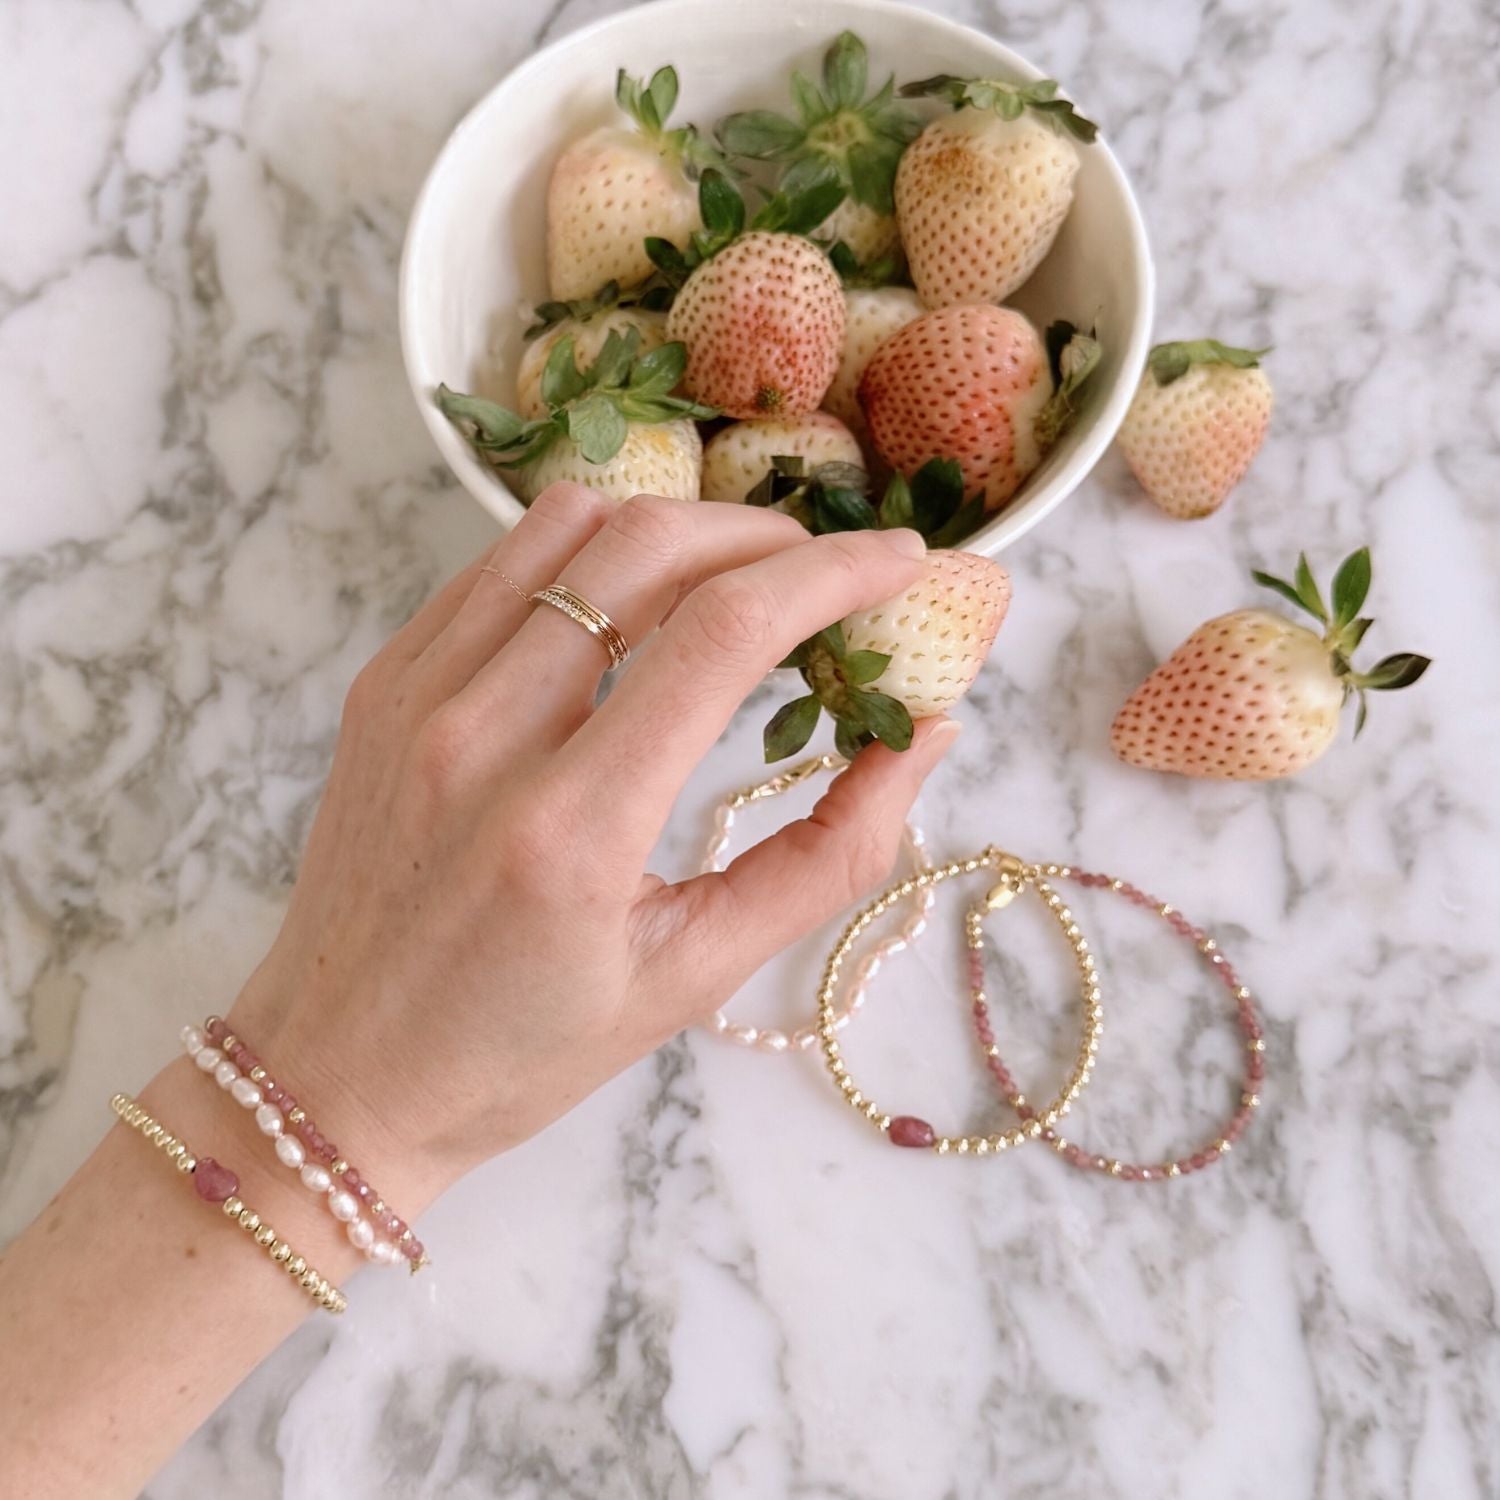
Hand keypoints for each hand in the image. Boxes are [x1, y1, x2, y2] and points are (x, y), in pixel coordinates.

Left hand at [227, 486, 959, 1198]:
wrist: (340, 1074)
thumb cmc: (522, 1049)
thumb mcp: (694, 976)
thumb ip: (828, 857)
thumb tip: (924, 739)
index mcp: (571, 830)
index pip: (723, 633)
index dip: (833, 574)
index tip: (902, 564)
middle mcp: (480, 738)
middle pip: (649, 548)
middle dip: (767, 537)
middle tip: (828, 573)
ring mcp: (416, 697)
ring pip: (570, 527)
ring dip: (679, 528)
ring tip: (738, 579)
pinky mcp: (383, 684)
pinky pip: (501, 563)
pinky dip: (590, 551)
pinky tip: (635, 599)